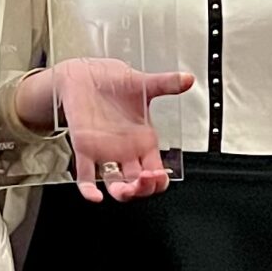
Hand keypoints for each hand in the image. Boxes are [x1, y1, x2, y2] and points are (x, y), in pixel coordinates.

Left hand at [21, 61, 193, 201]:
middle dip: (143, 189)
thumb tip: (187, 79)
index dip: (159, 180)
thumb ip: (165, 83)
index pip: (157, 172)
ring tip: (125, 190)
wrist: (85, 74)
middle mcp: (126, 151)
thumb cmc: (113, 82)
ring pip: (116, 184)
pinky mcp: (84, 149)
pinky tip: (94, 196)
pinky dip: (88, 189)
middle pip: (138, 184)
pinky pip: (85, 175)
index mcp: (144, 140)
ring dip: (122, 192)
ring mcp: (106, 152)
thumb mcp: (142, 83)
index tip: (159, 175)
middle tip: (145, 181)